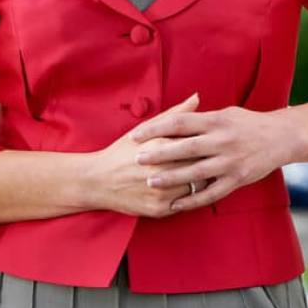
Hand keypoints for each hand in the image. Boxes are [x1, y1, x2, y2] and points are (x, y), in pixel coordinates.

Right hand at [88, 93, 207, 217]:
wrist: (98, 180)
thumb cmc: (123, 151)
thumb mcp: (145, 129)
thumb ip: (175, 115)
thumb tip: (197, 97)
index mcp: (160, 146)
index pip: (197, 143)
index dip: (205, 142)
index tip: (208, 141)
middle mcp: (162, 170)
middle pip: (200, 165)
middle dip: (206, 161)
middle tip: (209, 157)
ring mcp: (161, 192)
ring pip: (196, 186)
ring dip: (200, 180)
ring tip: (199, 172)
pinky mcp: (160, 210)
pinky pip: (186, 204)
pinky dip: (189, 196)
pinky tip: (185, 187)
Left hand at [130, 102, 289, 212]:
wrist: (282, 136)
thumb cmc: (249, 122)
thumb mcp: (225, 113)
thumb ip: (200, 116)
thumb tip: (176, 115)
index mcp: (216, 120)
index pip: (179, 123)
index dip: (156, 128)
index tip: (136, 135)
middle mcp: (222, 141)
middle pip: (184, 147)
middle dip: (158, 154)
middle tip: (136, 159)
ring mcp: (230, 162)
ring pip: (196, 172)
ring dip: (172, 178)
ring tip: (151, 181)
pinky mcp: (237, 180)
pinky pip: (212, 193)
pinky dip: (193, 200)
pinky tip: (176, 205)